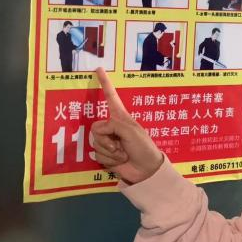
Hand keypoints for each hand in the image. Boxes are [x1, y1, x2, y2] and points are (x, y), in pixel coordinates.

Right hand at [91, 68, 163, 183]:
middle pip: (95, 127)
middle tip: (119, 145)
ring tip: (123, 154)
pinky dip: (109, 160)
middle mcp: (112, 128)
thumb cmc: (143, 147)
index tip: (98, 69)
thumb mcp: (131, 131)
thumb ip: (112, 125)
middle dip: (105, 139)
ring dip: (109, 152)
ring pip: (95, 143)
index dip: (105, 84)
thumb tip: (100, 133)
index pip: (111, 97)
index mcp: (120, 117)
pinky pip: (97, 155)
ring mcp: (108, 142)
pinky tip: (120, 161)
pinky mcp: (106, 156)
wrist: (146, 171)